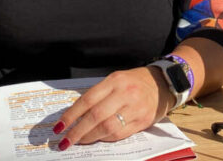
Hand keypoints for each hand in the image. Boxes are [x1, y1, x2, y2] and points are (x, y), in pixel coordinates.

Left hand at [54, 67, 172, 149]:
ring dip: (90, 137)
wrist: (163, 83)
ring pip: (107, 128)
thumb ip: (98, 94)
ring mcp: (135, 108)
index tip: (59, 126)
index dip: (71, 115)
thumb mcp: (116, 80)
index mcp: (115, 80)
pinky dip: (105, 138)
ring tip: (78, 141)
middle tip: (64, 141)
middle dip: (77, 131)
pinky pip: (120, 134)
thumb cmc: (134, 82)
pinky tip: (97, 138)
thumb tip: (75, 115)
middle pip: (96, 116)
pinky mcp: (143, 121)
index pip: (88, 99)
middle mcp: (125, 93)